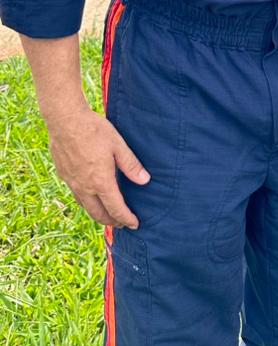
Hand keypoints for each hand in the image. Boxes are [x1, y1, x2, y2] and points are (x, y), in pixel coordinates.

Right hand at [46, 104, 149, 228]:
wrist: (65, 121)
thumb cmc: (94, 130)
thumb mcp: (118, 145)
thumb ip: (131, 165)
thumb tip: (145, 180)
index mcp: (101, 182)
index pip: (116, 209)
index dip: (126, 219)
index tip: (135, 224)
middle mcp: (85, 187)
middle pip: (99, 214)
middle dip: (112, 222)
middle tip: (122, 223)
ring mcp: (72, 183)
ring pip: (86, 207)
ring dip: (98, 214)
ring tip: (108, 214)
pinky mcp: (64, 175)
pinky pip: (77, 196)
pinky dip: (87, 203)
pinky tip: (91, 196)